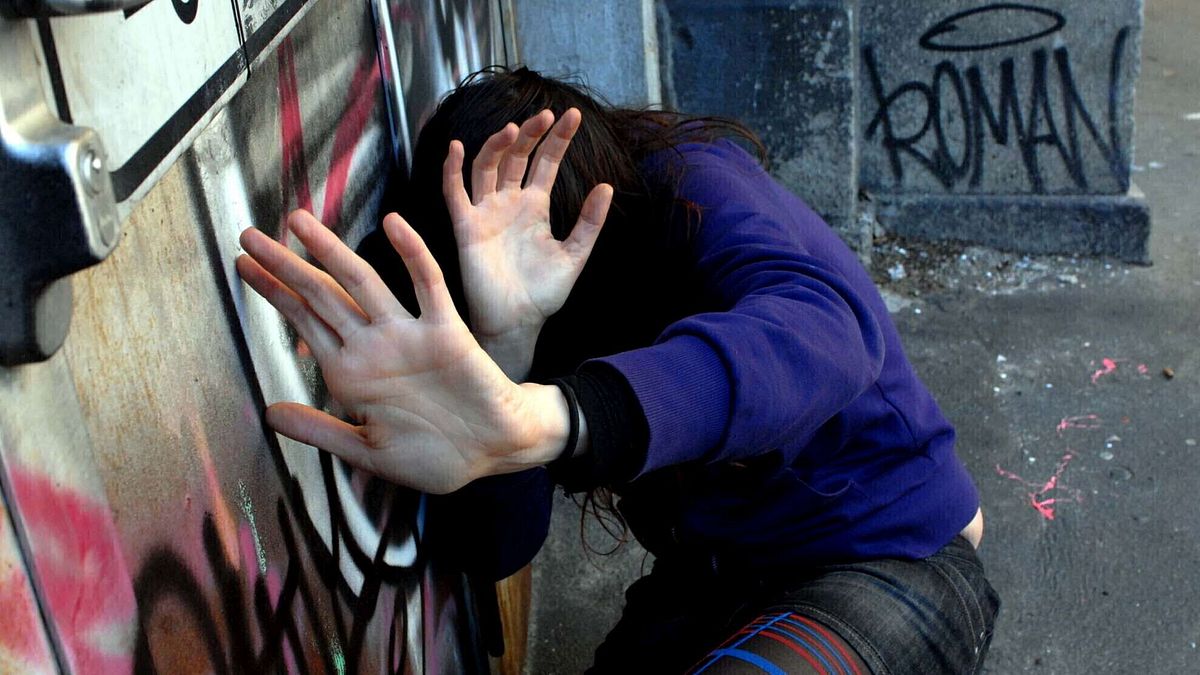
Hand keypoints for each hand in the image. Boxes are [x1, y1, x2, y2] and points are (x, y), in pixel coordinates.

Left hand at [236, 210, 570, 493]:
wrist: (494, 451)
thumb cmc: (435, 456)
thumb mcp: (367, 451)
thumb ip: (320, 431)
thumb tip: (269, 415)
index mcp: (352, 373)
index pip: (304, 322)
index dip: (273, 292)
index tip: (243, 265)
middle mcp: (375, 346)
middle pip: (322, 295)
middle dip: (284, 265)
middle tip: (248, 233)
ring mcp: (408, 335)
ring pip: (363, 282)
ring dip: (331, 252)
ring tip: (297, 221)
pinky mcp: (446, 331)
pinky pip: (427, 285)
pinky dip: (412, 253)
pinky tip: (394, 224)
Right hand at [443, 108, 612, 378]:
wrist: (518, 323)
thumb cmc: (543, 294)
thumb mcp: (575, 255)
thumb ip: (589, 223)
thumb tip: (606, 187)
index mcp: (535, 206)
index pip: (545, 162)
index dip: (558, 138)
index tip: (573, 115)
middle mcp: (508, 203)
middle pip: (516, 157)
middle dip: (530, 134)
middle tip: (546, 115)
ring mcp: (486, 213)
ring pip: (487, 166)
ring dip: (498, 145)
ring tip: (514, 129)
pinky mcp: (466, 228)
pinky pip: (454, 193)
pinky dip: (452, 169)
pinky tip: (458, 147)